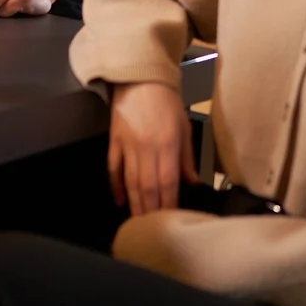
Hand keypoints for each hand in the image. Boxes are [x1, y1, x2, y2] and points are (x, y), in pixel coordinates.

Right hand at [108, 82, 199, 216]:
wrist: (139, 77)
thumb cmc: (166, 100)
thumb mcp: (184, 126)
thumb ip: (187, 157)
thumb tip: (192, 183)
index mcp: (167, 143)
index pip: (168, 181)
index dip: (168, 203)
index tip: (171, 219)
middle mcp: (146, 146)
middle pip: (147, 186)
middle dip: (150, 210)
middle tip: (152, 229)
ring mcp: (127, 144)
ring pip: (130, 181)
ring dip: (134, 203)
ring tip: (137, 221)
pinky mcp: (114, 140)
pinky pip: (113, 168)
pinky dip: (115, 186)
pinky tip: (119, 200)